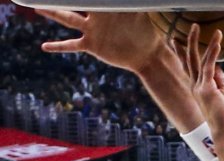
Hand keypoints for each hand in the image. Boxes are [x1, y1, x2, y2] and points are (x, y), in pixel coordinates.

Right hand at [38, 10, 166, 73]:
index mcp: (106, 6)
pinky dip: (59, 47)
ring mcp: (92, 30)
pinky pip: (72, 46)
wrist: (148, 55)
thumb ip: (136, 3)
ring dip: (52, 13)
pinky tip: (45, 47)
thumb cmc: (148, 33)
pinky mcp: (92, 46)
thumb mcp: (140, 14)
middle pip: (74, 3)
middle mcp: (96, 16)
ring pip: (67, 19)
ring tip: (36, 7)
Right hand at [182, 26, 223, 139]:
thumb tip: (217, 67)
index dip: (184, 53)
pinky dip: (213, 52)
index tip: (178, 40)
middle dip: (189, 42)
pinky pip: (210, 65)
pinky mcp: (207, 88)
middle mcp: (195, 86)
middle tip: (192, 27)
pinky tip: (217, 41)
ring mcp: (199, 87)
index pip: (191, 66)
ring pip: (199, 59)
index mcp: (198, 87)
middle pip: (190, 60)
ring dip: (203, 43)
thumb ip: (219, 80)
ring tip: (204, 28)